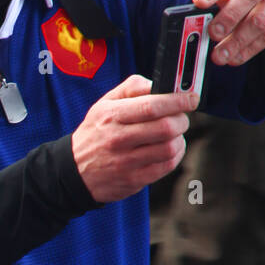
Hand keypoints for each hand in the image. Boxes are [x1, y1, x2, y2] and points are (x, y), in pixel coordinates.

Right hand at [71, 75, 198, 202]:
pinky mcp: (133, 180)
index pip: (152, 106)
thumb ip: (131, 88)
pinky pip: (166, 166)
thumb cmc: (95, 133)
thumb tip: (158, 84)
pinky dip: (175, 155)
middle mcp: (118, 139)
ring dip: (180, 138)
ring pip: (169, 148)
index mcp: (111, 115)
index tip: (190, 98)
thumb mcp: (104, 103)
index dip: (177, 101)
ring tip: (174, 134)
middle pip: (165, 128)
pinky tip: (170, 149)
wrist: (74, 170)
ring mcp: (126, 162)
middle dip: (182, 120)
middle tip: (181, 117)